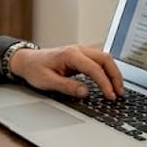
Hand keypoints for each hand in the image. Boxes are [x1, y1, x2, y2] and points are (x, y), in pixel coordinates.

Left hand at [9, 45, 124, 99]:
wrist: (26, 60)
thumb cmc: (35, 69)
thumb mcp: (48, 81)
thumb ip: (67, 86)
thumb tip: (85, 92)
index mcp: (70, 55)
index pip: (94, 68)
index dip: (105, 83)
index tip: (110, 96)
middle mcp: (78, 50)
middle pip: (105, 59)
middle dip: (115, 76)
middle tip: (119, 93)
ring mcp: (80, 52)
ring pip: (105, 58)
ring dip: (113, 73)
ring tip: (118, 90)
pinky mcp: (81, 57)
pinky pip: (99, 61)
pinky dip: (107, 71)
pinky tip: (109, 82)